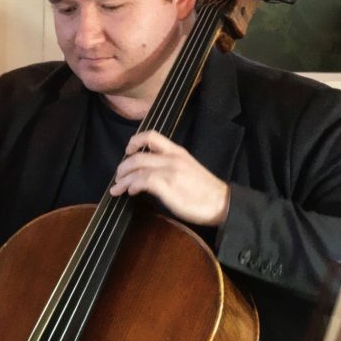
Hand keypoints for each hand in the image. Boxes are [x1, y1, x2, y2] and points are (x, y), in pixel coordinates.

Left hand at [109, 131, 232, 227]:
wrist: (222, 203)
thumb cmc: (205, 191)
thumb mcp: (188, 170)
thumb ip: (170, 166)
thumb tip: (150, 173)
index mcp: (178, 152)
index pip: (152, 136)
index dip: (135, 141)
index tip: (128, 150)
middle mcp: (172, 158)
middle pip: (138, 155)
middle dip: (123, 166)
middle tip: (119, 177)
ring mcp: (170, 171)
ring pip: (137, 167)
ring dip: (123, 179)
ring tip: (117, 188)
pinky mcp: (168, 185)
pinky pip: (142, 180)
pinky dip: (132, 185)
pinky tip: (131, 192)